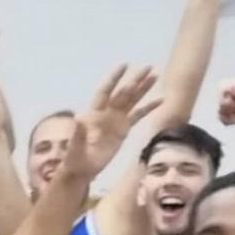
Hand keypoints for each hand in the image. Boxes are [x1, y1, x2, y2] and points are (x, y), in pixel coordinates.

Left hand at [61, 64, 159, 182]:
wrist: (82, 168)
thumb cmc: (75, 156)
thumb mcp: (74, 143)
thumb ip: (76, 131)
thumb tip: (75, 119)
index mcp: (93, 112)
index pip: (105, 91)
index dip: (114, 79)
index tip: (124, 66)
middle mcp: (106, 112)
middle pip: (122, 93)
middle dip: (135, 80)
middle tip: (148, 67)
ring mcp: (116, 120)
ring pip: (131, 100)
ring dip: (143, 89)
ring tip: (155, 76)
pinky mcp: (123, 129)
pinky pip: (138, 115)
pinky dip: (148, 108)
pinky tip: (160, 100)